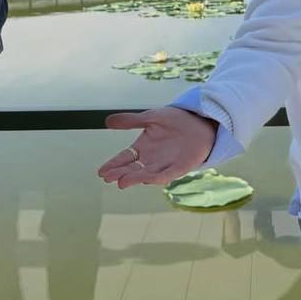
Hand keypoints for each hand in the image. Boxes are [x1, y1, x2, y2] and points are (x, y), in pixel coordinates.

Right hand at [98, 107, 217, 188]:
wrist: (199, 121)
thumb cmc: (175, 120)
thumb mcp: (151, 117)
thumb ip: (131, 120)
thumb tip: (107, 120)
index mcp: (142, 148)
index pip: (124, 158)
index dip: (113, 165)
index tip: (101, 172)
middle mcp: (151, 160)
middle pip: (133, 169)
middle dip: (120, 173)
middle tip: (108, 178)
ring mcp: (165, 165)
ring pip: (147, 174)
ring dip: (135, 178)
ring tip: (122, 182)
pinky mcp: (181, 167)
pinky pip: (168, 174)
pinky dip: (159, 178)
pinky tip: (149, 180)